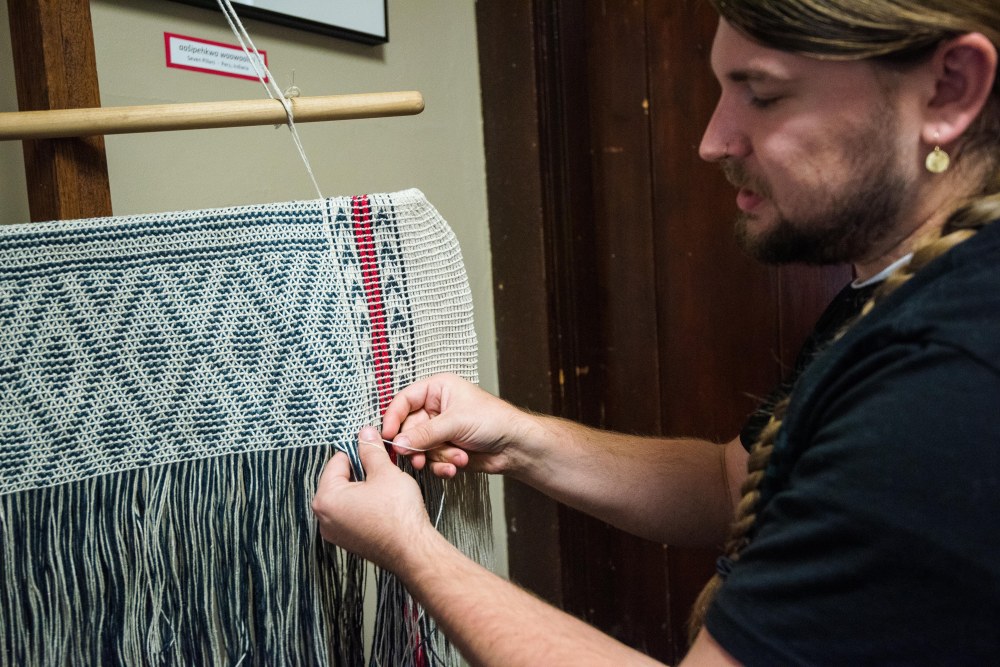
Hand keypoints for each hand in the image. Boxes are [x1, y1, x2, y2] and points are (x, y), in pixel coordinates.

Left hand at [312, 427, 434, 569]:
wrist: (414, 551)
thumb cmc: (398, 515)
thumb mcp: (385, 472)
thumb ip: (371, 450)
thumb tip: (365, 434)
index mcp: (326, 499)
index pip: (337, 461)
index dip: (358, 450)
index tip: (373, 447)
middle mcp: (325, 518)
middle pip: (340, 480)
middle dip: (362, 470)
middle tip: (384, 467)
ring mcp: (336, 533)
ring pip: (348, 497)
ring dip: (365, 487)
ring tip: (386, 485)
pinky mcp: (350, 541)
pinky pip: (353, 514)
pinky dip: (366, 505)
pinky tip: (385, 503)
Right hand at [381, 374, 528, 477]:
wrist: (515, 446)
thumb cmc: (493, 420)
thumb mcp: (455, 422)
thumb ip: (424, 434)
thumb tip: (398, 443)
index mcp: (437, 389)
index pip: (404, 401)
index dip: (393, 418)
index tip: (388, 436)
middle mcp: (435, 409)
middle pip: (408, 429)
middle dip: (418, 446)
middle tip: (420, 457)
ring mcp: (439, 431)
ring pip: (419, 448)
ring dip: (437, 456)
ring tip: (456, 457)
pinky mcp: (444, 449)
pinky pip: (430, 460)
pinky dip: (442, 465)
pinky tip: (455, 466)